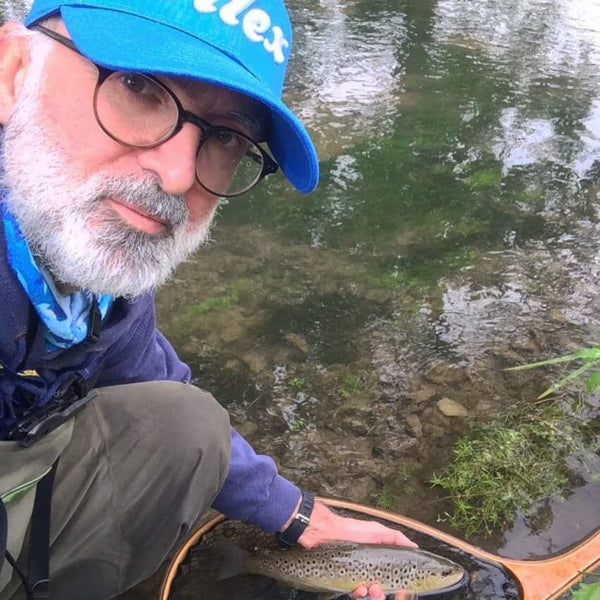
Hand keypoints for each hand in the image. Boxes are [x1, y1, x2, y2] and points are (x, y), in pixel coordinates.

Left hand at [297, 502, 417, 599]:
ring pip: (368, 593)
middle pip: (380, 587)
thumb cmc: (352, 530)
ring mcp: (355, 575)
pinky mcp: (344, 580)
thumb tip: (414, 546)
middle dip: (382, 592)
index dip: (397, 584)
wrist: (326, 533)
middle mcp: (367, 567)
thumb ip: (395, 538)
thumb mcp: (377, 530)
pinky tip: (358, 589)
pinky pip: (354, 593)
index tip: (401, 591)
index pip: (390, 574)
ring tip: (370, 589)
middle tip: (379, 590)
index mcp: (377, 557)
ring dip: (372, 594)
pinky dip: (358, 593)